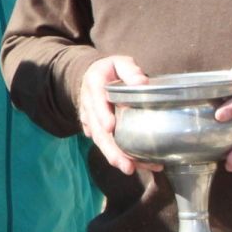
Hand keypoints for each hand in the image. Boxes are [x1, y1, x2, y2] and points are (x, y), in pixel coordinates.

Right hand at [79, 54, 155, 174]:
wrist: (90, 76)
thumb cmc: (110, 70)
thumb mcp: (119, 62)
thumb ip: (130, 70)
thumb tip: (143, 82)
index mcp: (94, 86)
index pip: (97, 101)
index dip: (102, 115)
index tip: (110, 127)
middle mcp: (89, 106)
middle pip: (98, 130)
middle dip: (111, 149)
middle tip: (126, 164)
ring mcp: (90, 120)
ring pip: (100, 141)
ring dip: (114, 157)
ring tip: (130, 169)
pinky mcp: (94, 129)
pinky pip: (104, 143)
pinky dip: (117, 155)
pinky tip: (135, 164)